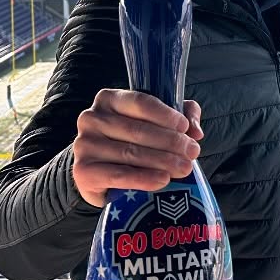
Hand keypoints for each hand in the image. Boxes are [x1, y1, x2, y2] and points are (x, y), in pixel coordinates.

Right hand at [72, 89, 204, 207]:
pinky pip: (118, 174)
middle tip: (192, 152)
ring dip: (162, 161)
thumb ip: (181, 116)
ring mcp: (84, 145)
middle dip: (170, 142)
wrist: (99, 174)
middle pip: (137, 130)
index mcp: (108, 99)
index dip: (164, 114)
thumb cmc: (130, 142)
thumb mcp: (155, 122)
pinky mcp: (82, 171)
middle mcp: (91, 118)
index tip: (185, 127)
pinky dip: (144, 178)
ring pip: (131, 152)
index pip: (140, 102)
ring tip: (184, 168)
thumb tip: (196, 130)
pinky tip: (163, 180)